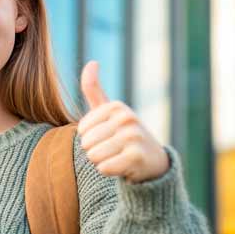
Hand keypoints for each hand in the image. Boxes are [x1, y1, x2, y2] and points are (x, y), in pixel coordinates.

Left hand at [77, 60, 169, 183]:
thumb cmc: (124, 133)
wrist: (152, 160)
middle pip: (87, 143)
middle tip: (113, 149)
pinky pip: (104, 168)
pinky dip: (109, 171)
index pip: (81, 130)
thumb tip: (91, 62)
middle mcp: (127, 118)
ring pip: (94, 156)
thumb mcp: (109, 110)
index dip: (90, 138)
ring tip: (117, 156)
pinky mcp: (137, 157)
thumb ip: (94, 89)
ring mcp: (134, 137)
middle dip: (95, 150)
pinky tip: (123, 166)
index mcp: (117, 106)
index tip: (107, 136)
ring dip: (102, 161)